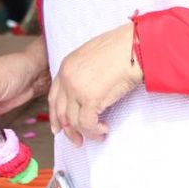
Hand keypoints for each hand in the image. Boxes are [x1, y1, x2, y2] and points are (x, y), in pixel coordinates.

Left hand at [49, 23, 141, 146]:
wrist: (135, 47)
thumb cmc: (122, 48)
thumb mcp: (93, 56)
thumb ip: (84, 73)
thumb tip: (87, 92)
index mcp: (67, 65)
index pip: (54, 96)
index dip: (55, 115)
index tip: (59, 127)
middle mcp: (67, 77)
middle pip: (61, 112)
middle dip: (68, 130)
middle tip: (77, 140)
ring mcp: (77, 88)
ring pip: (73, 121)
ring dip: (86, 133)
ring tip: (99, 134)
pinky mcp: (90, 99)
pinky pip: (87, 124)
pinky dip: (95, 131)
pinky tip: (104, 129)